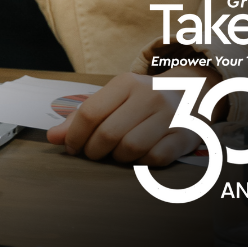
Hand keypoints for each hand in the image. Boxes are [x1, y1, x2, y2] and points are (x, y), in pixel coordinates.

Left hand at [46, 70, 209, 165]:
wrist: (194, 93)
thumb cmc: (143, 100)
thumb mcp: (113, 99)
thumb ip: (81, 117)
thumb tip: (53, 137)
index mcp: (126, 83)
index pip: (90, 112)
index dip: (75, 135)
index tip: (72, 147)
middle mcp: (150, 96)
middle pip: (108, 133)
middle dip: (94, 150)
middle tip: (93, 154)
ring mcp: (171, 116)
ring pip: (131, 148)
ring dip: (118, 157)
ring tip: (117, 153)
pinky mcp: (186, 135)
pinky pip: (155, 158)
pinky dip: (142, 163)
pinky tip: (140, 156)